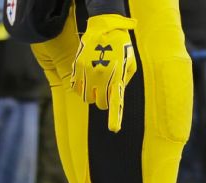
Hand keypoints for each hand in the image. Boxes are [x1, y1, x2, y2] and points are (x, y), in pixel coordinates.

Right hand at [71, 13, 138, 132]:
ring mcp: (88, 72)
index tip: (113, 129)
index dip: (114, 118)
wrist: (105, 28)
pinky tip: (86, 78)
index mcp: (116, 78)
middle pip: (98, 103)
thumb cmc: (122, 48)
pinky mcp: (77, 67)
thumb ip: (124, 81)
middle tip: (105, 91)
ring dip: (91, 94)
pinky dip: (80, 87)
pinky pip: (75, 87)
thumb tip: (116, 93)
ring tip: (96, 82)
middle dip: (102, 100)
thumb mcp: (130, 65)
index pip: (115, 102)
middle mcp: (101, 77)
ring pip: (86, 97)